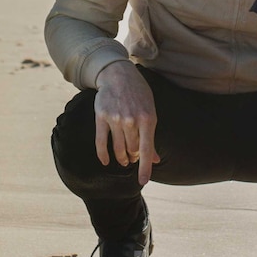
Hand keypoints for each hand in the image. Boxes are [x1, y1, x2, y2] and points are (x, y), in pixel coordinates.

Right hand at [94, 61, 159, 184]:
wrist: (119, 75)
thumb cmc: (139, 95)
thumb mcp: (150, 112)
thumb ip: (150, 136)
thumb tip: (155, 160)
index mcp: (147, 119)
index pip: (146, 149)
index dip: (145, 167)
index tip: (143, 181)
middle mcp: (131, 120)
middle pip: (131, 150)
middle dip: (133, 157)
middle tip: (133, 156)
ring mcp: (115, 119)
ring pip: (118, 148)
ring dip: (121, 157)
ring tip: (124, 159)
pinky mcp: (101, 117)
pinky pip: (101, 142)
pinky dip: (103, 154)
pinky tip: (105, 161)